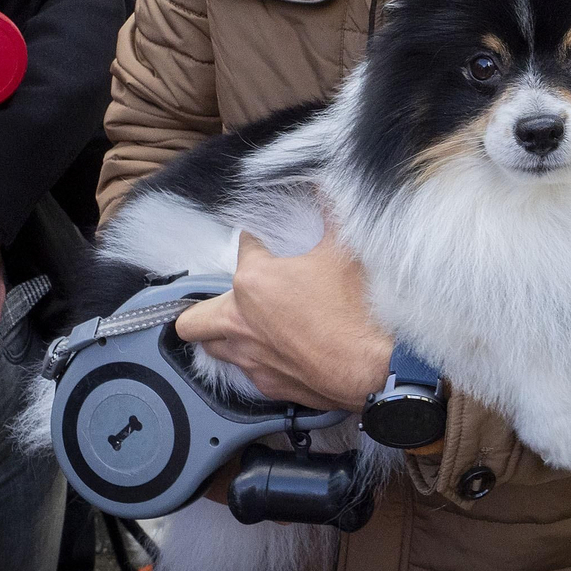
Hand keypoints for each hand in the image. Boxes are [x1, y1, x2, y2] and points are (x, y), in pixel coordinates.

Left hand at [175, 230, 392, 411]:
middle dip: (202, 304)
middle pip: (192, 318)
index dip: (259, 239)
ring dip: (221, 333)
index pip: (242, 246)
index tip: (273, 239)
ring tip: (247, 322)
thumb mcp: (347, 248)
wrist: (377, 370)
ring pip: (211, 348)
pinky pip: (245, 371)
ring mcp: (251, 358)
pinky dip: (254, 359)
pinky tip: (278, 350)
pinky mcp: (268, 386)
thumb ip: (330, 211)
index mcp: (254, 281)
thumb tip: (323, 184)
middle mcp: (241, 322)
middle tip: (235, 294)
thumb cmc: (359, 309)